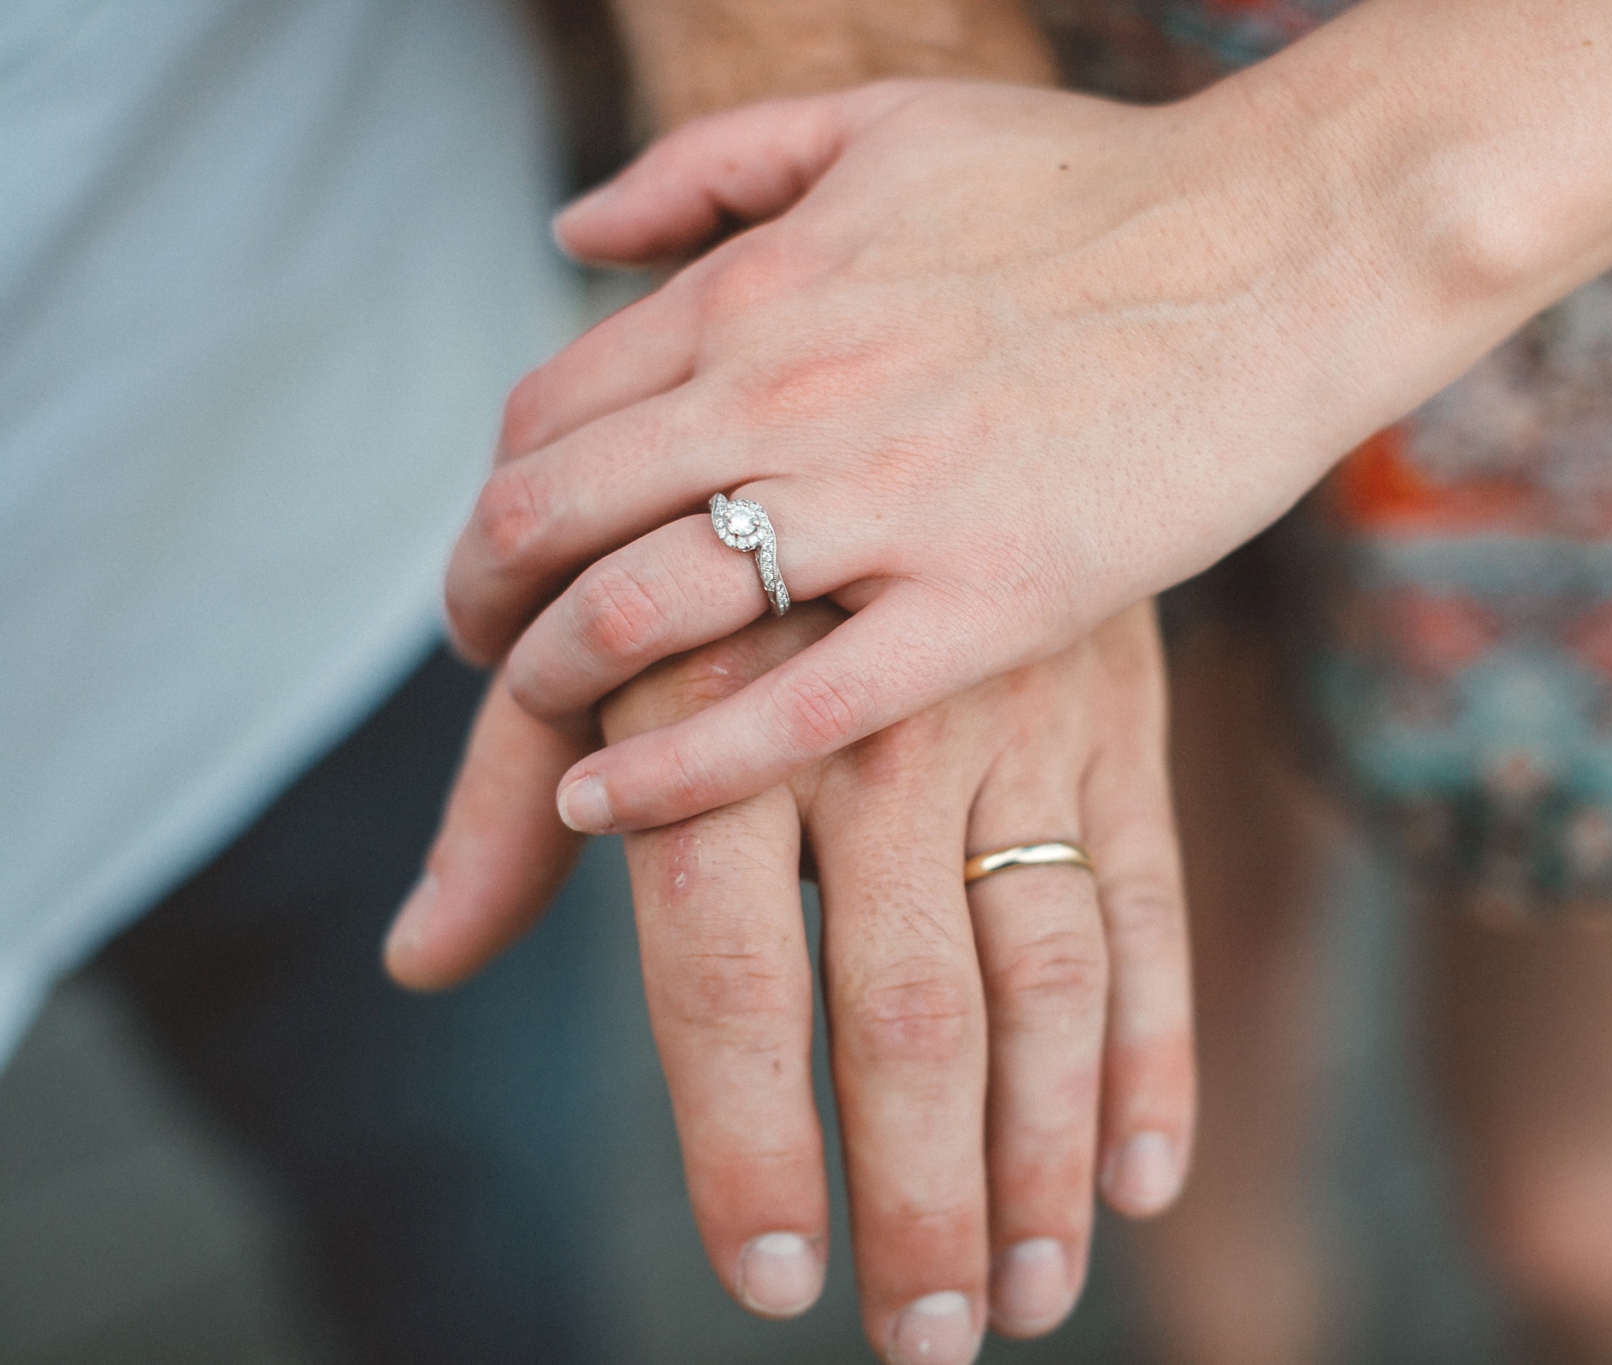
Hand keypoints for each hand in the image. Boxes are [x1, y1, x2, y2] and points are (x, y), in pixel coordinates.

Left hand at [391, 603, 1193, 1359]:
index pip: (731, 975)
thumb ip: (505, 797)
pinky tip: (1145, 1179)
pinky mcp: (1115, 723)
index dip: (748, 1143)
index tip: (771, 1280)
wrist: (916, 376)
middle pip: (909, 1006)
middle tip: (922, 1346)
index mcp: (724, 716)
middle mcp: (878, 731)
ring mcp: (1015, 726)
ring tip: (1025, 1298)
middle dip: (920, 1196)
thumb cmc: (719, 545)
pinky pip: (1152, 902)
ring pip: (1049, 972)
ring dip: (1042, 1151)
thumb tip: (419, 961)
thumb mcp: (598, 640)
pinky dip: (1160, 1046)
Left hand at [447, 0, 1611, 840]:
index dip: (493, 504)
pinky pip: (784, 716)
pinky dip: (665, 774)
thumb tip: (566, 230)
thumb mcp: (881, 128)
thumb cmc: (1094, 189)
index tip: (509, 560)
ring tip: (539, 738)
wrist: (1283, 245)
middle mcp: (782, 392)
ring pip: (630, 617)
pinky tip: (606, 808)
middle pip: (543, 521)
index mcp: (754, 289)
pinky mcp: (983, 603)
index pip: (541, 415)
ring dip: (544, 691)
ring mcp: (879, 503)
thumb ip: (708, 167)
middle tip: (486, 659)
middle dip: (479, 605)